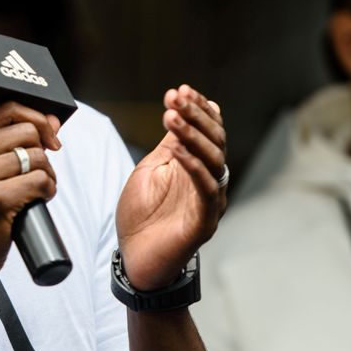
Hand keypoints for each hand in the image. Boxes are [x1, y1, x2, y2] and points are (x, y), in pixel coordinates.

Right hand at [0, 102, 62, 289]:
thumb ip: (3, 142)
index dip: (37, 118)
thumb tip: (51, 122)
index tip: (50, 134)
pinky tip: (37, 202)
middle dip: (43, 153)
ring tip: (36, 191)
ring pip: (37, 158)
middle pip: (28, 132)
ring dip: (47, 175)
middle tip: (38, 174)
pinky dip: (48, 191)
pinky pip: (40, 181)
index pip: (8, 108)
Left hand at [115, 84, 226, 290]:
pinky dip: (193, 165)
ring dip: (192, 134)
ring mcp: (210, 201)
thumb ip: (169, 146)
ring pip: (213, 160)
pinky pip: (205, 188)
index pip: (207, 131)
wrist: (136, 260)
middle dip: (195, 115)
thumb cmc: (142, 217)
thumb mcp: (151, 170)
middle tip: (176, 96)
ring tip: (172, 115)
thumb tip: (180, 114)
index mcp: (197, 167)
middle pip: (214, 140)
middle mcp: (210, 181)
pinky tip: (177, 149)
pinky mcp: (204, 221)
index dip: (198, 108)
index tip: (181, 89)